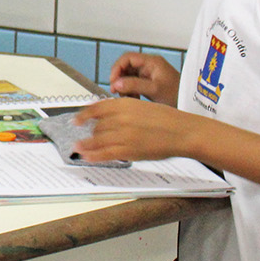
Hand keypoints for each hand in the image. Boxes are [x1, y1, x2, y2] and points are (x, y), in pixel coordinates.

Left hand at [73, 96, 197, 163]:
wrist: (183, 131)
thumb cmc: (167, 119)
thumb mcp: (142, 107)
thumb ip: (123, 110)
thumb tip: (106, 117)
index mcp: (124, 104)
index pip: (96, 109)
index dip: (83, 115)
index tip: (77, 120)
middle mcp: (121, 118)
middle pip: (97, 126)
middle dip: (93, 132)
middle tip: (90, 137)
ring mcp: (124, 135)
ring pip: (98, 140)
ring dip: (87, 144)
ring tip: (79, 147)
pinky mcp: (129, 150)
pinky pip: (105, 153)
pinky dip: (94, 155)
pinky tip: (86, 156)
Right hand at [107, 51, 180, 105]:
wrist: (189, 103)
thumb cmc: (177, 94)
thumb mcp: (154, 89)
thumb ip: (134, 85)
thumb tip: (115, 84)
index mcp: (151, 61)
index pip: (127, 58)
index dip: (117, 68)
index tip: (113, 81)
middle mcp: (149, 65)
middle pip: (126, 67)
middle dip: (120, 79)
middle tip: (116, 92)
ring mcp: (149, 74)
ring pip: (128, 76)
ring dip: (124, 86)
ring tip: (127, 97)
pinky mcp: (149, 83)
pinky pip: (134, 83)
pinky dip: (130, 91)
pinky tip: (134, 99)